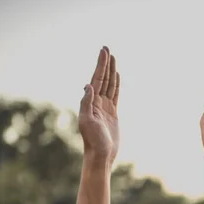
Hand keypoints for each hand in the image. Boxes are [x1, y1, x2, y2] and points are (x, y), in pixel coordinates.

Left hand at [79, 47, 119, 161]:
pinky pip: (114, 95)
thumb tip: (88, 86)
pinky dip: (115, 84)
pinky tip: (117, 77)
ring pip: (109, 85)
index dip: (100, 65)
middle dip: (105, 64)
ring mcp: (105, 107)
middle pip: (102, 78)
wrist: (101, 155)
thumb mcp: (87, 122)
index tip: (104, 51)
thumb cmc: (93, 141)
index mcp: (90, 102)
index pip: (96, 79)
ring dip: (110, 71)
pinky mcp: (112, 114)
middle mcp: (96, 102)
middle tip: (106, 48)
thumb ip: (87, 103)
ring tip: (112, 58)